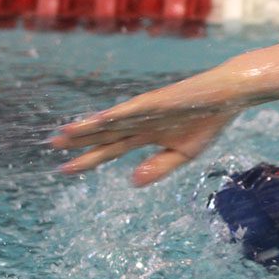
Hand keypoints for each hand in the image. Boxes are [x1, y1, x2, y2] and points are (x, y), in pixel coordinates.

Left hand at [51, 75, 241, 185]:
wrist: (228, 97)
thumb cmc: (207, 123)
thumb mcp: (184, 154)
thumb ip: (159, 168)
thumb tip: (133, 181)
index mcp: (145, 135)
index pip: (110, 149)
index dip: (87, 159)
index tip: (63, 169)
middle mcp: (140, 122)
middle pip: (104, 134)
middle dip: (78, 141)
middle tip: (50, 145)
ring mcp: (147, 110)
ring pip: (113, 120)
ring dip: (89, 126)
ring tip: (64, 132)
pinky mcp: (159, 101)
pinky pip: (135, 109)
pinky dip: (118, 114)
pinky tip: (100, 119)